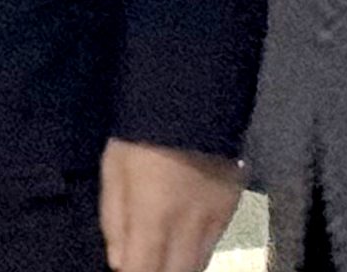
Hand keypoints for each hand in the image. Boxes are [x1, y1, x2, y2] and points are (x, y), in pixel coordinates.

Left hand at [99, 139, 242, 271]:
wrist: (195, 93)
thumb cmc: (141, 131)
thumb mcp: (114, 169)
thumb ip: (114, 219)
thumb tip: (118, 263)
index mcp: (154, 215)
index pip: (143, 271)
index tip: (125, 270)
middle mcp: (190, 225)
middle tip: (143, 262)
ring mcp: (217, 218)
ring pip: (199, 264)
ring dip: (178, 266)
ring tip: (160, 254)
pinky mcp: (233, 207)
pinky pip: (214, 245)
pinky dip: (196, 251)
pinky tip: (182, 241)